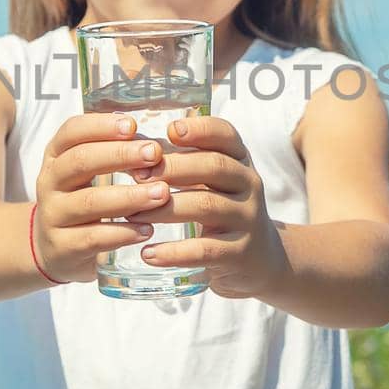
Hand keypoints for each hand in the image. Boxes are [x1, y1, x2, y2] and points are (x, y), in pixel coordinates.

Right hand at [31, 113, 170, 282]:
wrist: (54, 249)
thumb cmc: (82, 200)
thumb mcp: (88, 172)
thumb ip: (115, 154)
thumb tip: (156, 143)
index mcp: (56, 156)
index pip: (72, 131)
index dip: (101, 126)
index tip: (133, 125)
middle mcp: (49, 182)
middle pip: (81, 161)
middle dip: (120, 155)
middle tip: (155, 154)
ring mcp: (53, 215)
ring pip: (90, 202)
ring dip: (129, 196)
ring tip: (162, 193)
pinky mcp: (62, 247)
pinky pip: (94, 238)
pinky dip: (123, 233)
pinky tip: (147, 229)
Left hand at [124, 116, 287, 298]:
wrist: (259, 259)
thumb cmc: (221, 210)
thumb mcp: (212, 182)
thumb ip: (181, 162)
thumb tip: (129, 146)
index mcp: (239, 160)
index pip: (226, 134)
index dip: (200, 129)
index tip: (170, 130)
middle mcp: (249, 184)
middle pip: (214, 166)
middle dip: (173, 167)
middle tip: (136, 176)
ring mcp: (247, 218)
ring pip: (206, 205)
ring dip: (164, 209)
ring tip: (130, 215)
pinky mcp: (240, 252)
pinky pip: (205, 250)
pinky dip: (174, 252)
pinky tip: (147, 253)